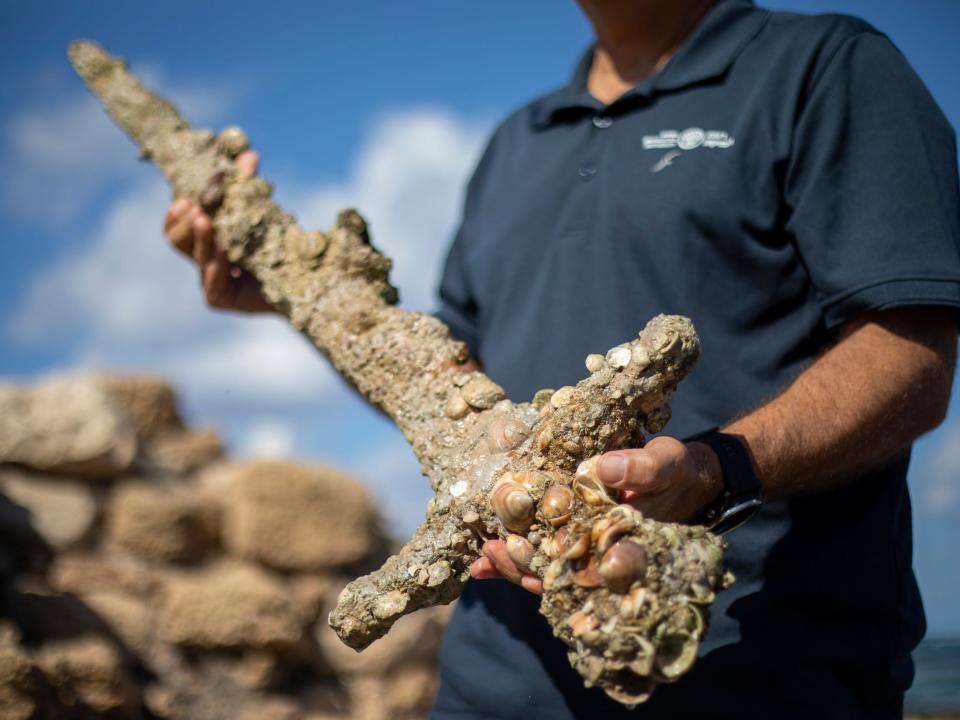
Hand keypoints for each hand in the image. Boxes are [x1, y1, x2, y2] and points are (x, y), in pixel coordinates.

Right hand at [164, 150, 275, 312]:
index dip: (176, 210)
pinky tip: (222, 249)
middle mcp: (203, 258)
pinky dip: (216, 263)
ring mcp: (210, 281)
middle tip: (196, 207)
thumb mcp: (262, 209)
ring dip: (201, 237)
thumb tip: (249, 154)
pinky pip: (211, 281)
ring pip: (196, 256)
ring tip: (205, 220)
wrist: (306, 282)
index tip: (186, 197)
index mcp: (206, 236)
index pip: (177, 222)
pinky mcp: (220, 299)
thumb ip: (251, 186)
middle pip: (177, 238)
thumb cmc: (282, 244)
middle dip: (185, 220)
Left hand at [468, 436, 722, 594]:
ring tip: (483, 557)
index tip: (549, 561)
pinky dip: (513, 558)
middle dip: (530, 569)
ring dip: (515, 566)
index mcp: (631, 548)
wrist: (676, 477)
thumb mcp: (666, 464)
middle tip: (498, 553)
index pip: (604, 569)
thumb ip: (642, 469)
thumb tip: (603, 467)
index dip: (576, 569)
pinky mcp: (570, 541)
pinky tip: (482, 561)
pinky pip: (539, 554)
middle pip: (564, 575)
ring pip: (547, 570)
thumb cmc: (674, 473)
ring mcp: (586, 553)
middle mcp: (605, 558)